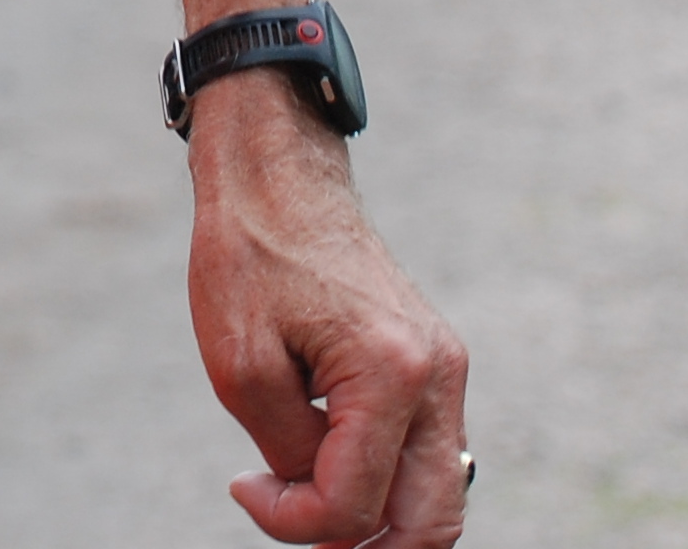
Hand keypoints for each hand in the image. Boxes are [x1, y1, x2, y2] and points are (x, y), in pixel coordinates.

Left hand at [188, 84, 469, 544]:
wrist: (278, 175)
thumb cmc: (250, 256)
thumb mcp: (242, 367)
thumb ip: (289, 453)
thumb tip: (325, 512)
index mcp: (393, 374)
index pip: (355, 506)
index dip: (292, 522)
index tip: (243, 485)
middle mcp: (438, 376)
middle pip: (428, 523)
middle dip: (365, 548)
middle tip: (299, 528)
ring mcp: (445, 369)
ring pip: (435, 495)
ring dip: (378, 517)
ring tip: (308, 497)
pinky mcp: (434, 363)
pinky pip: (425, 453)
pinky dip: (385, 478)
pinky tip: (327, 459)